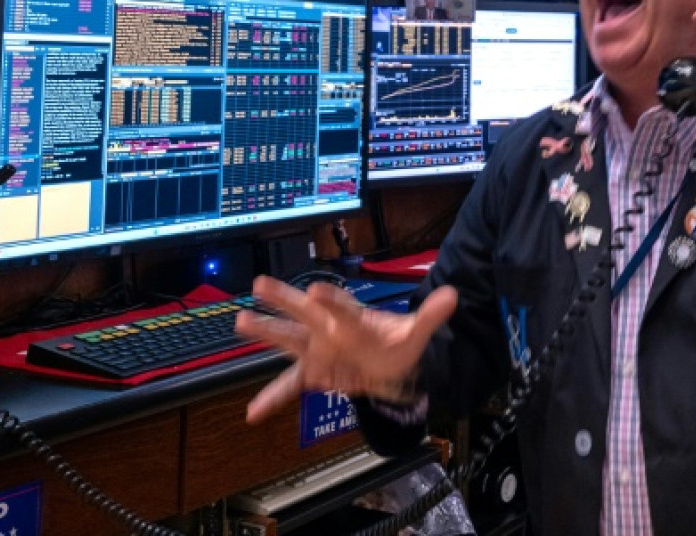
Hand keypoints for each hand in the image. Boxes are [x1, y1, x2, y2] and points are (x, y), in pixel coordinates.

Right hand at [236, 275, 457, 422]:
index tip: (318, 290)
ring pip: (289, 339)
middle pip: (305, 312)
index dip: (331, 299)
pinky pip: (289, 385)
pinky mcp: (314, 372)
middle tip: (261, 284)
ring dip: (266, 332)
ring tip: (242, 321)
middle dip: (284, 299)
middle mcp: (330, 329)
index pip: (341, 306)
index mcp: (354, 318)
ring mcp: (318, 349)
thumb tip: (453, 295)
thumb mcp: (416, 333)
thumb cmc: (396, 343)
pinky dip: (272, 398)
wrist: (390, 364)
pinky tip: (253, 411)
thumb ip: (430, 316)